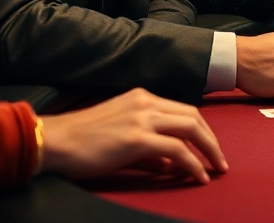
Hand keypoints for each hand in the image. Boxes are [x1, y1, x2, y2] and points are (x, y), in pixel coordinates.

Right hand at [40, 88, 226, 184]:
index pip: (182, 110)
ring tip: (217, 169)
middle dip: (211, 140)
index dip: (201, 130)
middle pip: (193, 116)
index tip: (210, 148)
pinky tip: (199, 176)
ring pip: (191, 129)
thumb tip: (172, 165)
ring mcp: (142, 117)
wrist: (53, 142)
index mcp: (142, 97)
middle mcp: (146, 102)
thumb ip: (148, 151)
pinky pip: (177, 150)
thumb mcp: (121, 139)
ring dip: (209, 150)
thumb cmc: (81, 143)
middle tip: (220, 160)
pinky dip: (193, 163)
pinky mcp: (137, 137)